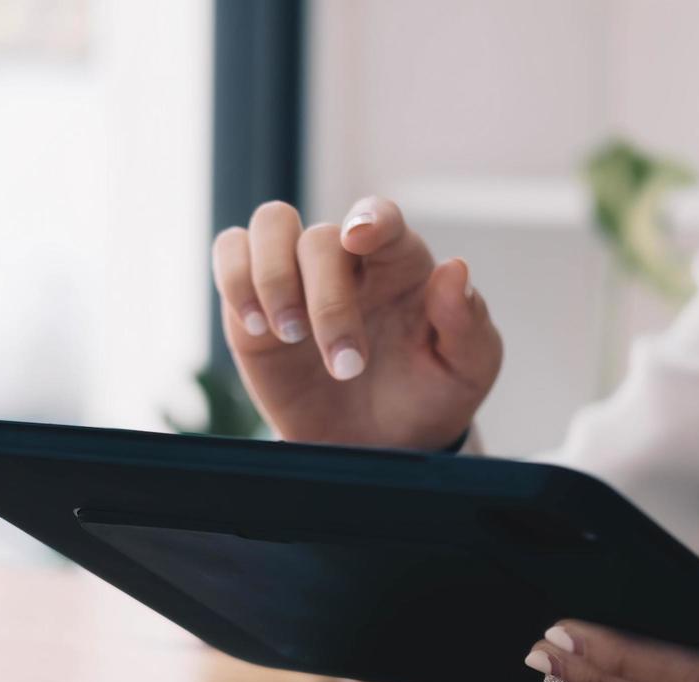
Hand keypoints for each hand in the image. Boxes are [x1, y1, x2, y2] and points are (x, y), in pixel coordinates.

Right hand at [210, 197, 502, 449]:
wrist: (380, 445)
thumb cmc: (428, 397)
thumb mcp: (468, 368)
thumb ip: (467, 321)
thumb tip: (455, 269)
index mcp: (400, 263)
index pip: (381, 217)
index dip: (369, 218)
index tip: (358, 237)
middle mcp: (347, 261)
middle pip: (319, 238)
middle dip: (326, 303)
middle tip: (346, 367)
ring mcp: (297, 276)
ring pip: (269, 224)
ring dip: (272, 277)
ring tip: (289, 335)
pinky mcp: (253, 302)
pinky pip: (230, 255)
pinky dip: (235, 280)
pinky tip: (257, 328)